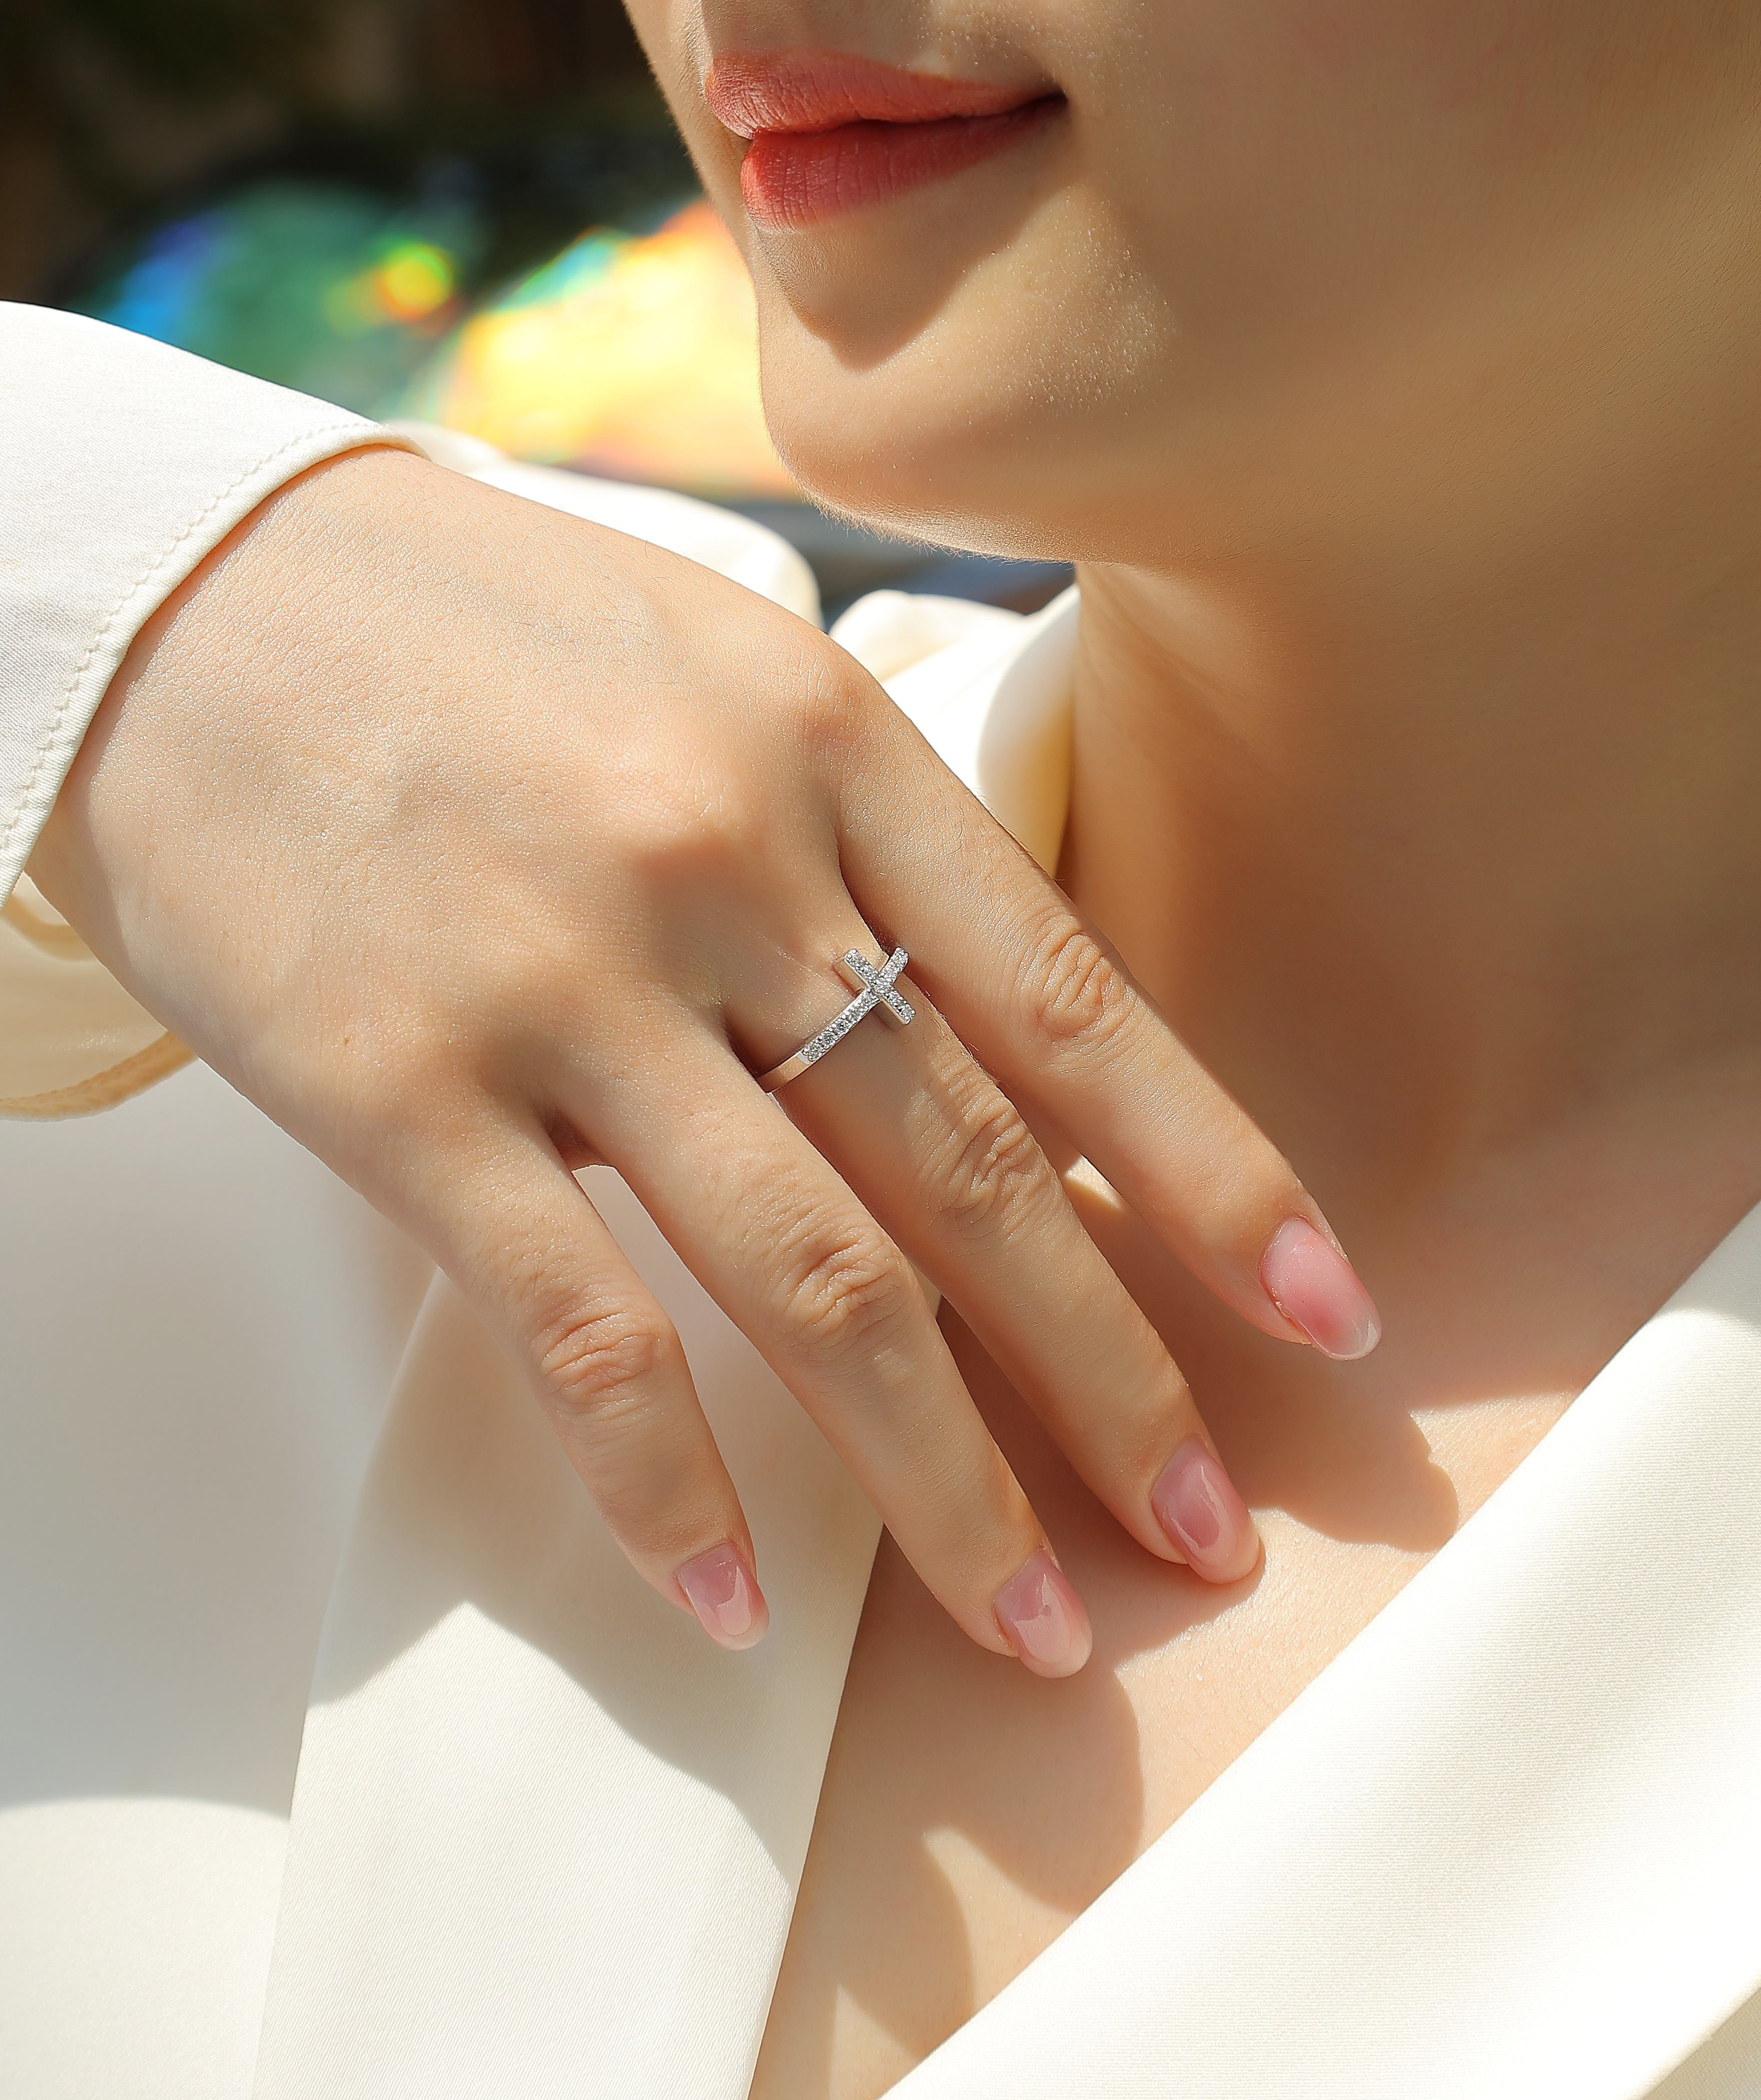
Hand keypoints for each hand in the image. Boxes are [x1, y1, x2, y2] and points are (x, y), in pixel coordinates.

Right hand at [30, 447, 1378, 1674]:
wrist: (185, 605)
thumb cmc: (475, 636)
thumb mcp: (713, 666)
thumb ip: (863, 835)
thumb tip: (1002, 1023)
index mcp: (825, 750)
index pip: (1068, 999)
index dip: (1214, 1174)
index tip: (1327, 1315)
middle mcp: (724, 871)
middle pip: (972, 1174)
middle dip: (1112, 1377)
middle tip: (1207, 1531)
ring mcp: (566, 988)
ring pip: (812, 1282)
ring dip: (942, 1480)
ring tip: (1035, 1619)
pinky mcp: (406, 1092)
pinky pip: (580, 1328)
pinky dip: (667, 1482)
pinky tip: (733, 1597)